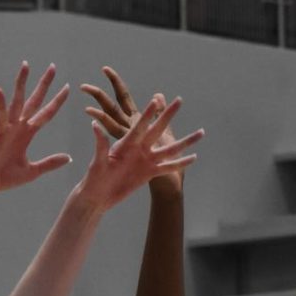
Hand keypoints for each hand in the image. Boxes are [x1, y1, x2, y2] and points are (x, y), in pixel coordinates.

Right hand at [0, 61, 71, 197]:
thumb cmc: (5, 178)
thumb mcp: (32, 171)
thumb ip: (50, 163)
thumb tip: (69, 158)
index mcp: (27, 134)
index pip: (45, 113)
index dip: (56, 101)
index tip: (67, 87)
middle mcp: (18, 126)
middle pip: (34, 100)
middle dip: (43, 84)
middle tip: (53, 66)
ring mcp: (7, 128)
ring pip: (16, 101)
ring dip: (21, 83)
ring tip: (26, 65)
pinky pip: (0, 116)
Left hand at [81, 66, 194, 193]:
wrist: (99, 196)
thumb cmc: (94, 178)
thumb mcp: (97, 162)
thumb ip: (101, 144)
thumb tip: (94, 124)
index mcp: (126, 143)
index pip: (139, 126)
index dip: (148, 114)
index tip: (156, 100)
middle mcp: (139, 148)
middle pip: (157, 129)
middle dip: (168, 115)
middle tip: (180, 100)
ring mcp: (147, 160)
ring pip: (170, 149)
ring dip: (185, 141)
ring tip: (201, 132)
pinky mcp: (150, 173)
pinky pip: (169, 166)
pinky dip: (181, 163)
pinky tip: (194, 157)